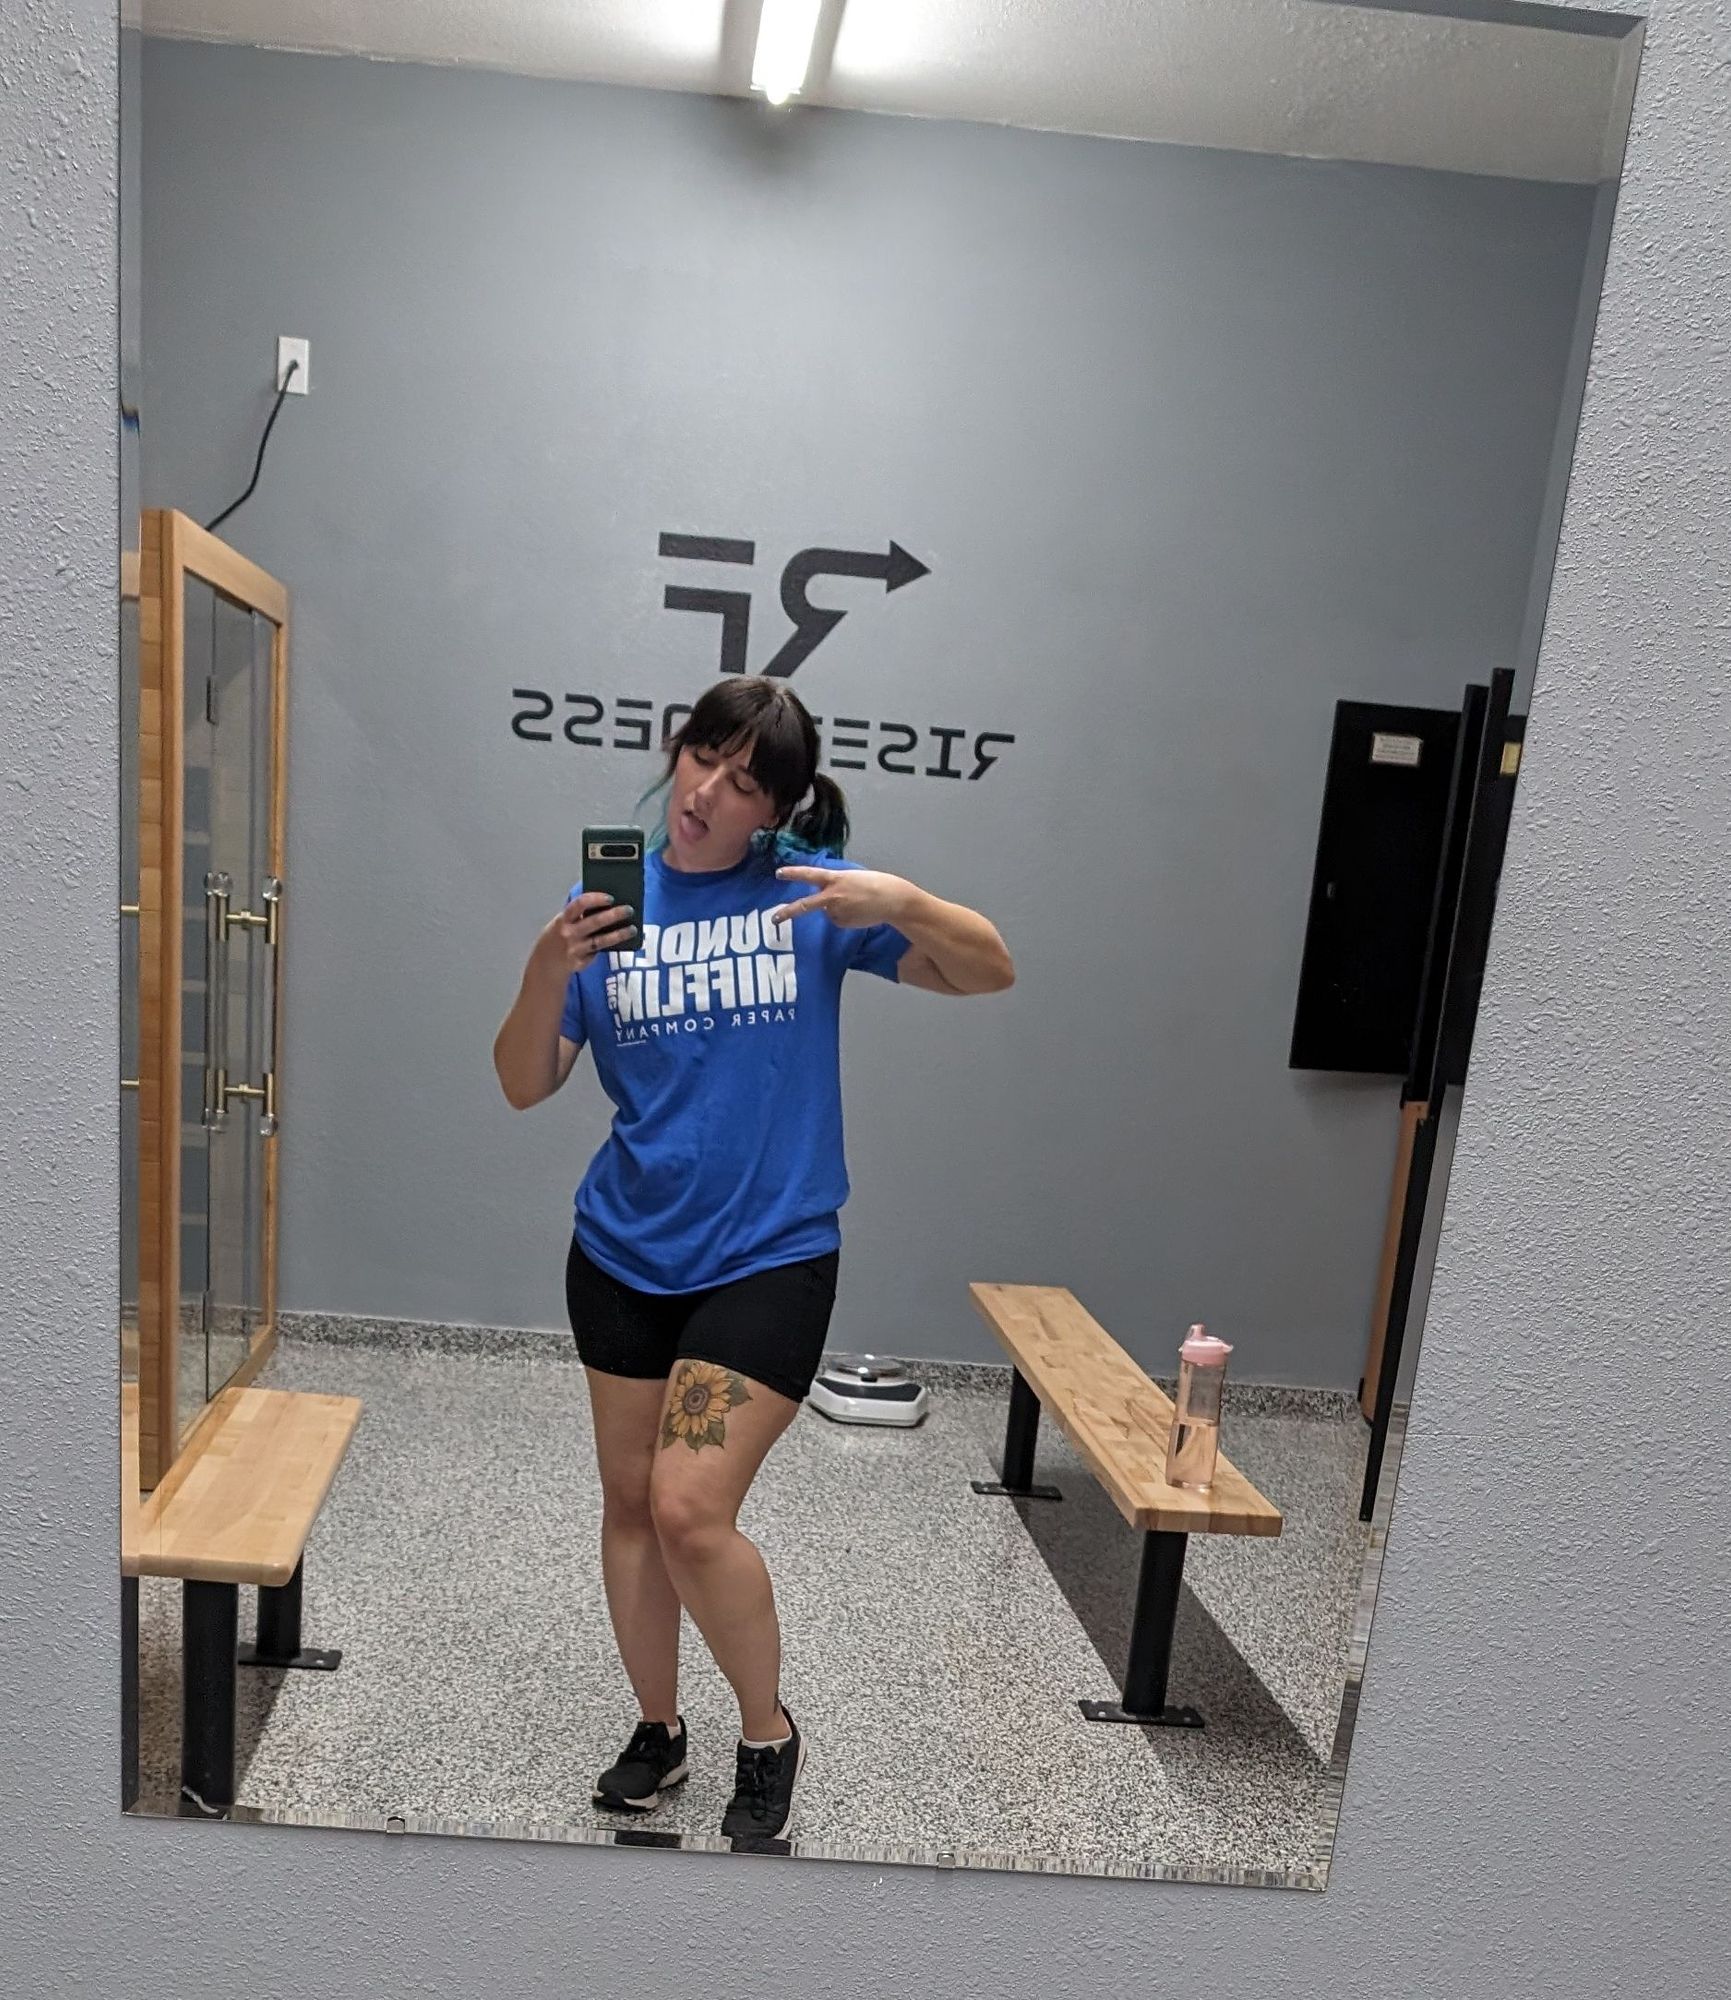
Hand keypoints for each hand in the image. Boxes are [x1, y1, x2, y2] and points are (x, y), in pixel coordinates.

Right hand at [531, 891, 637, 979]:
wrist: (545, 963)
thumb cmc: (558, 936)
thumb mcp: (562, 923)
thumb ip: (579, 916)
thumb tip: (606, 906)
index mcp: (563, 920)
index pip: (579, 905)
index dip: (595, 899)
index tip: (610, 897)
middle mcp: (568, 934)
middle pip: (594, 922)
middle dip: (613, 915)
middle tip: (629, 910)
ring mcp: (575, 949)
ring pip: (601, 941)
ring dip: (618, 934)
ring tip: (633, 929)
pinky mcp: (581, 962)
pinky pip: (598, 953)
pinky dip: (610, 947)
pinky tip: (623, 942)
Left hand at [768, 866, 914, 931]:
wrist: (892, 900)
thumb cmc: (875, 884)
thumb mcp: (851, 877)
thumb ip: (836, 884)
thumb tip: (826, 898)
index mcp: (835, 879)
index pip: (809, 874)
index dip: (793, 873)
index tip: (778, 873)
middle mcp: (832, 896)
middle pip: (805, 906)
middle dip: (787, 912)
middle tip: (774, 919)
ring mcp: (837, 912)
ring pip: (828, 912)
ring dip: (837, 908)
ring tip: (857, 903)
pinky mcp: (843, 923)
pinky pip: (838, 920)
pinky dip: (845, 916)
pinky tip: (859, 912)